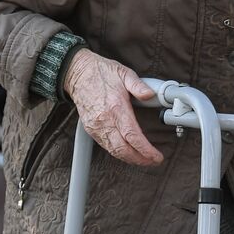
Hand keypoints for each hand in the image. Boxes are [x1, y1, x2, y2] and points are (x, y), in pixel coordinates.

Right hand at [62, 49, 163, 165]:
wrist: (78, 73)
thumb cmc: (101, 72)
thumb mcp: (124, 73)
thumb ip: (139, 85)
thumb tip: (150, 94)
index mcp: (115, 107)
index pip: (132, 136)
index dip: (145, 150)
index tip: (156, 156)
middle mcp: (104, 120)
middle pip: (123, 149)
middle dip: (140, 159)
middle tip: (153, 161)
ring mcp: (96, 126)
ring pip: (114, 150)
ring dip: (130, 158)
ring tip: (144, 159)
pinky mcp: (91, 129)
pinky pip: (105, 146)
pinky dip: (118, 152)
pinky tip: (128, 152)